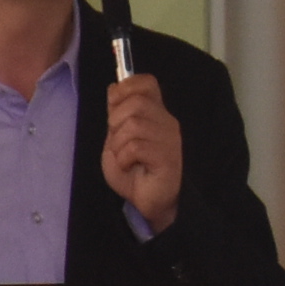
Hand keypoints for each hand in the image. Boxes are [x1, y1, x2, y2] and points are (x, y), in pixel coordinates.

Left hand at [102, 73, 184, 230]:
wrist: (149, 203)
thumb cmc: (133, 172)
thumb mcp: (116, 139)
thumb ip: (116, 114)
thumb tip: (114, 87)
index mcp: (155, 113)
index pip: (146, 82)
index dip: (126, 87)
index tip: (115, 106)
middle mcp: (166, 121)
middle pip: (135, 102)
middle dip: (115, 121)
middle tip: (118, 142)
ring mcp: (170, 139)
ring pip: (134, 124)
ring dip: (118, 144)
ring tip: (124, 158)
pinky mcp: (168, 157)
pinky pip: (136, 147)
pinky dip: (124, 159)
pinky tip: (131, 167)